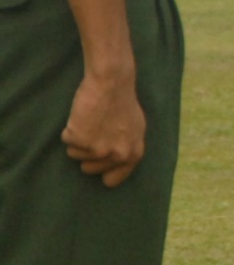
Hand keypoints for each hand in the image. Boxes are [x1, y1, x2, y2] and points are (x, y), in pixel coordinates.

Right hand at [61, 72, 146, 186]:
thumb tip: (118, 163)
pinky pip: (66, 140)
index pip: (113, 180)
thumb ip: (127, 148)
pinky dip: (70, 129)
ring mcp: (97, 150)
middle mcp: (116, 156)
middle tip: (95, 131)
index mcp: (132, 154)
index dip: (103, 171)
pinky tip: (82, 116)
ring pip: (75, 154)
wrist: (111, 84)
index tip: (98, 163)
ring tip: (91, 121)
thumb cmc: (122, 102)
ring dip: (79, 139)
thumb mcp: (135, 128)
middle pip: (89, 169)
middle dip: (88, 152)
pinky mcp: (80, 140)